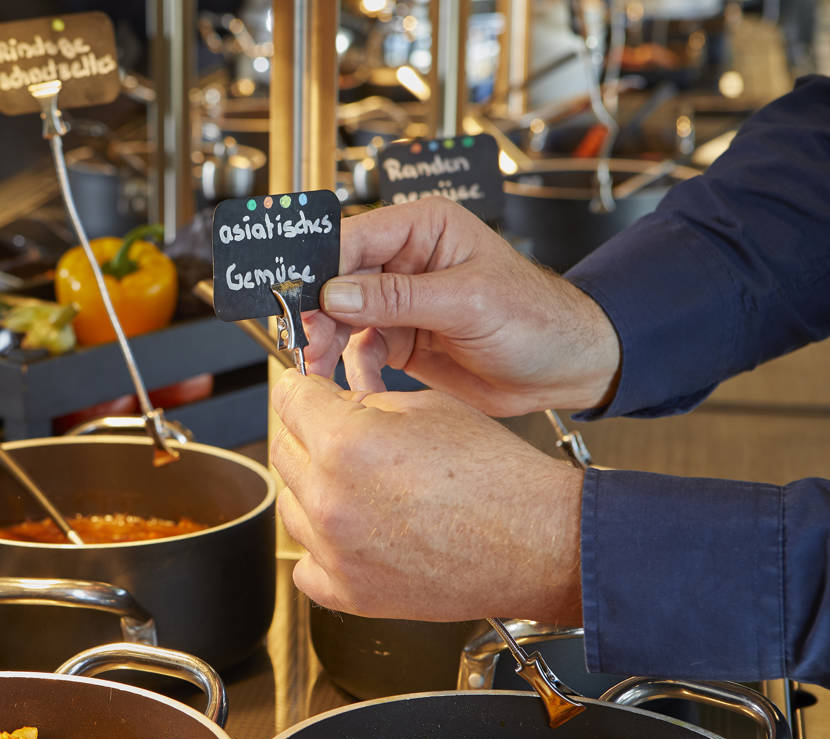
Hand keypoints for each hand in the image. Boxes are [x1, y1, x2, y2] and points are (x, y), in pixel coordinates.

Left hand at [270, 370, 583, 623]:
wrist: (537, 543)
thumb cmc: (496, 478)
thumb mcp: (427, 407)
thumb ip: (362, 401)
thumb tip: (331, 403)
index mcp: (347, 444)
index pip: (289, 399)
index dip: (300, 387)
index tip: (304, 390)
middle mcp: (332, 500)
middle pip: (283, 449)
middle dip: (307, 434)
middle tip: (340, 434)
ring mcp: (335, 552)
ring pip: (290, 504)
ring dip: (313, 488)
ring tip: (359, 484)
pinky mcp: (349, 592)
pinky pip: (305, 563)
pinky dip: (321, 546)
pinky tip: (352, 532)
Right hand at [302, 197, 620, 416]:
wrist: (565, 369)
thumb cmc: (538, 319)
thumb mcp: (468, 302)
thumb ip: (399, 297)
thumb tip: (336, 291)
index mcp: (424, 228)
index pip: (353, 237)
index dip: (320, 266)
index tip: (298, 297)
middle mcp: (405, 261)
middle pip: (337, 279)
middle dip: (319, 312)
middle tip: (307, 340)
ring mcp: (400, 302)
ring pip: (340, 317)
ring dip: (328, 343)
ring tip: (324, 367)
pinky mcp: (400, 338)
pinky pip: (359, 350)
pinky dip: (353, 370)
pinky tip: (363, 385)